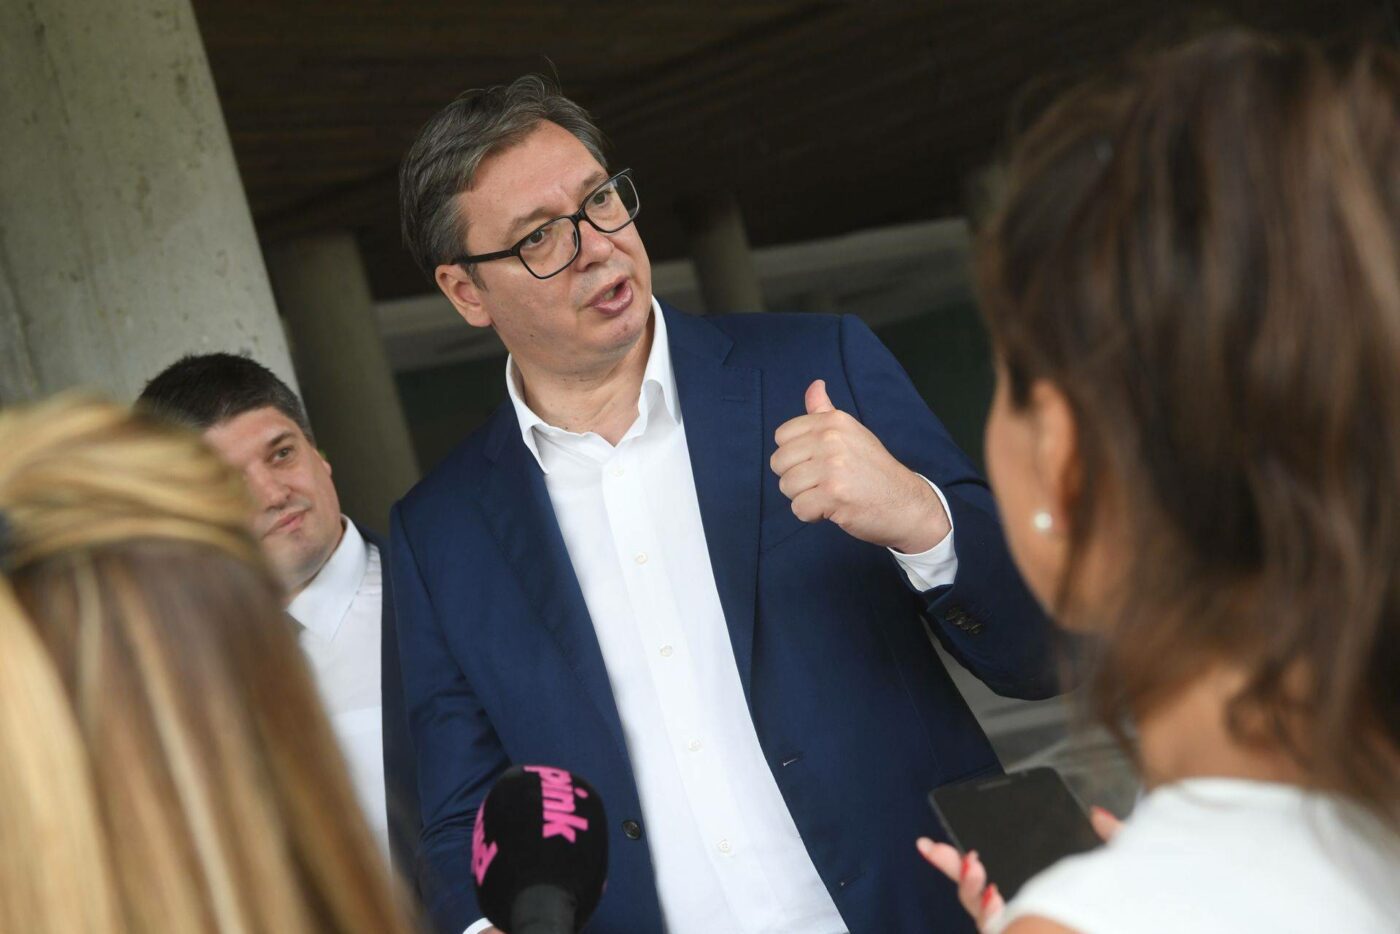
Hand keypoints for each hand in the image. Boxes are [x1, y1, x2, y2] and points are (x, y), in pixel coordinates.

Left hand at [770, 380, 950, 552]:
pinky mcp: (833, 495)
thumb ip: (825, 411)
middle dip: (796, 478)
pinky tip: (832, 508)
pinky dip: (811, 515)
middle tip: (824, 482)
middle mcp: (831, 439)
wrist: (906, 503)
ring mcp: (832, 467)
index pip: (782, 436)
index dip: (794, 455)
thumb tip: (815, 385)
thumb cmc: (874, 470)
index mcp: (833, 421)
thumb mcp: (851, 432)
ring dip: (804, 497)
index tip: (817, 462)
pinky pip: (798, 508)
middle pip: (779, 462)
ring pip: (786, 486)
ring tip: (829, 495)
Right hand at [916, 805, 1121, 931]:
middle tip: (935, 848)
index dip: (952, 860)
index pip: (983, 877)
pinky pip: (1000, 929)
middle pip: (972, 894)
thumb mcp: (1121, 869)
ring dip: (971, 888)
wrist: (1136, 923)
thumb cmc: (1120, 908)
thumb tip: (1098, 814)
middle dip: (951, 867)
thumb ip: (1112, 840)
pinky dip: (992, 915)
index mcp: (1032, 895)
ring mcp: (1018, 930)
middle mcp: (1019, 917)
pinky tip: (997, 897)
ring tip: (974, 865)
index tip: (928, 843)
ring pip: (981, 914)